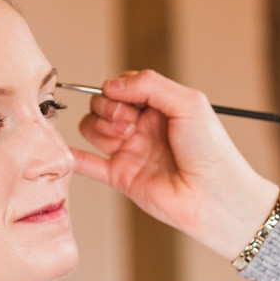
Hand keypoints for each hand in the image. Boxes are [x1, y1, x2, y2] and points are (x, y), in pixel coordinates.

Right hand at [72, 70, 279, 258]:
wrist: (215, 196)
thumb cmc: (211, 150)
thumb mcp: (189, 103)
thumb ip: (150, 84)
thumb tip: (111, 84)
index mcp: (159, 106)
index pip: (122, 85)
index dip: (119, 88)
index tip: (132, 100)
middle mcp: (142, 127)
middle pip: (102, 104)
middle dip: (107, 107)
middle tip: (127, 121)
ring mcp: (130, 151)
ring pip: (93, 128)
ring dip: (100, 127)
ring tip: (123, 138)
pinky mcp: (121, 177)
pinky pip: (88, 164)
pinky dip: (73, 157)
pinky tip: (64, 152)